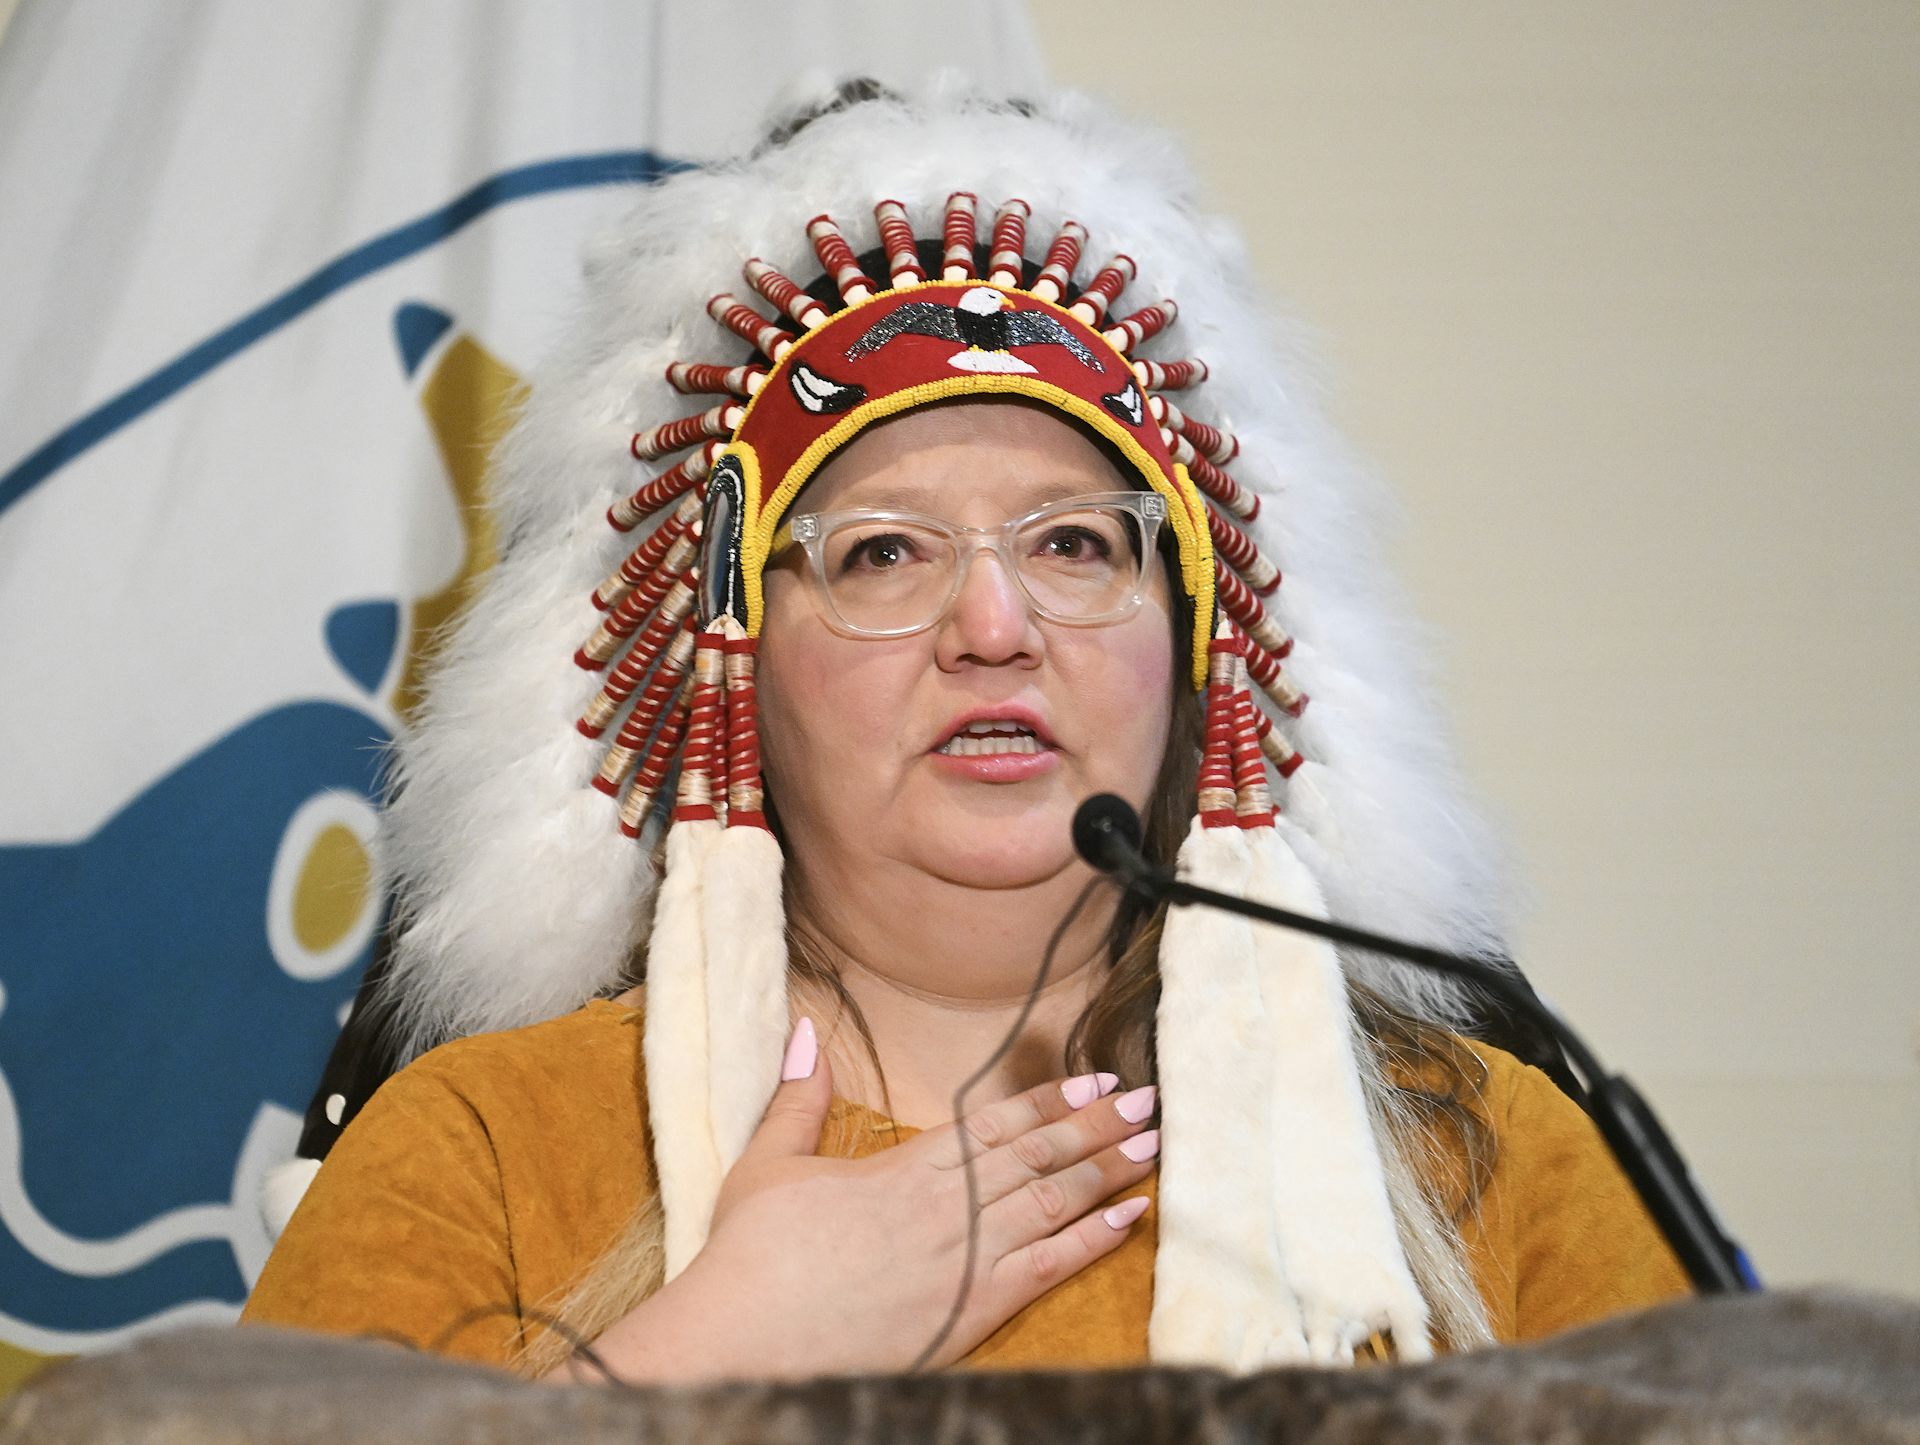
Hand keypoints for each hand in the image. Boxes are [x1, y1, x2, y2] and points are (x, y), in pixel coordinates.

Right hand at [585, 1017, 1158, 1381]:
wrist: (746, 1340)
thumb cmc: (752, 1257)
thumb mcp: (768, 1162)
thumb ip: (800, 1098)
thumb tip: (808, 1031)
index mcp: (906, 1167)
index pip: (996, 1124)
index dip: (1050, 1101)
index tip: (1093, 1083)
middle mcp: (947, 1205)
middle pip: (1039, 1156)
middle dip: (1098, 1126)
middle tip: (1149, 1102)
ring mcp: (965, 1258)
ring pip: (1056, 1202)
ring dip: (1110, 1171)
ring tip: (1153, 1147)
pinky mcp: (972, 1310)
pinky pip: (1049, 1267)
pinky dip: (1094, 1241)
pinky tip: (1129, 1219)